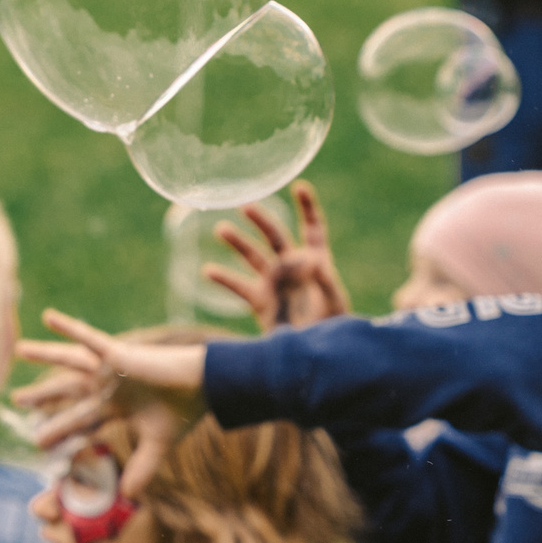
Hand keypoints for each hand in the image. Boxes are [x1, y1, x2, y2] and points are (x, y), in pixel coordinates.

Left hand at [15, 312, 204, 494]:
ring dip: (44, 355)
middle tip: (17, 400)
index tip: (38, 444)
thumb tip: (130, 496)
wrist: (205, 386)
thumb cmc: (185, 410)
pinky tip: (47, 317)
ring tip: (19, 350)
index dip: (61, 431)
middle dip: (42, 397)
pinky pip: (88, 338)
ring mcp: (110, 369)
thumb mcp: (158, 445)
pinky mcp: (117, 354)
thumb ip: (142, 469)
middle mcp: (108, 387)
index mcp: (116, 408)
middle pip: (67, 392)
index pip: (80, 421)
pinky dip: (68, 328)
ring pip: (69, 363)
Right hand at [207, 181, 348, 332]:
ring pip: (251, 255)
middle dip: (261, 220)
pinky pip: (238, 286)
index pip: (312, 227)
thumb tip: (312, 261)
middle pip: (275, 235)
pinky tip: (207, 270)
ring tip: (220, 230)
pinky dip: (223, 278)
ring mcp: (273, 282)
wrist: (316, 355)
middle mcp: (291, 266)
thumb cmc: (332, 327)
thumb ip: (324, 282)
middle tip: (245, 206)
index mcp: (316, 260)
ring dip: (237, 242)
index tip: (299, 187)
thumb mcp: (334, 303)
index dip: (307, 207)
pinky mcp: (259, 300)